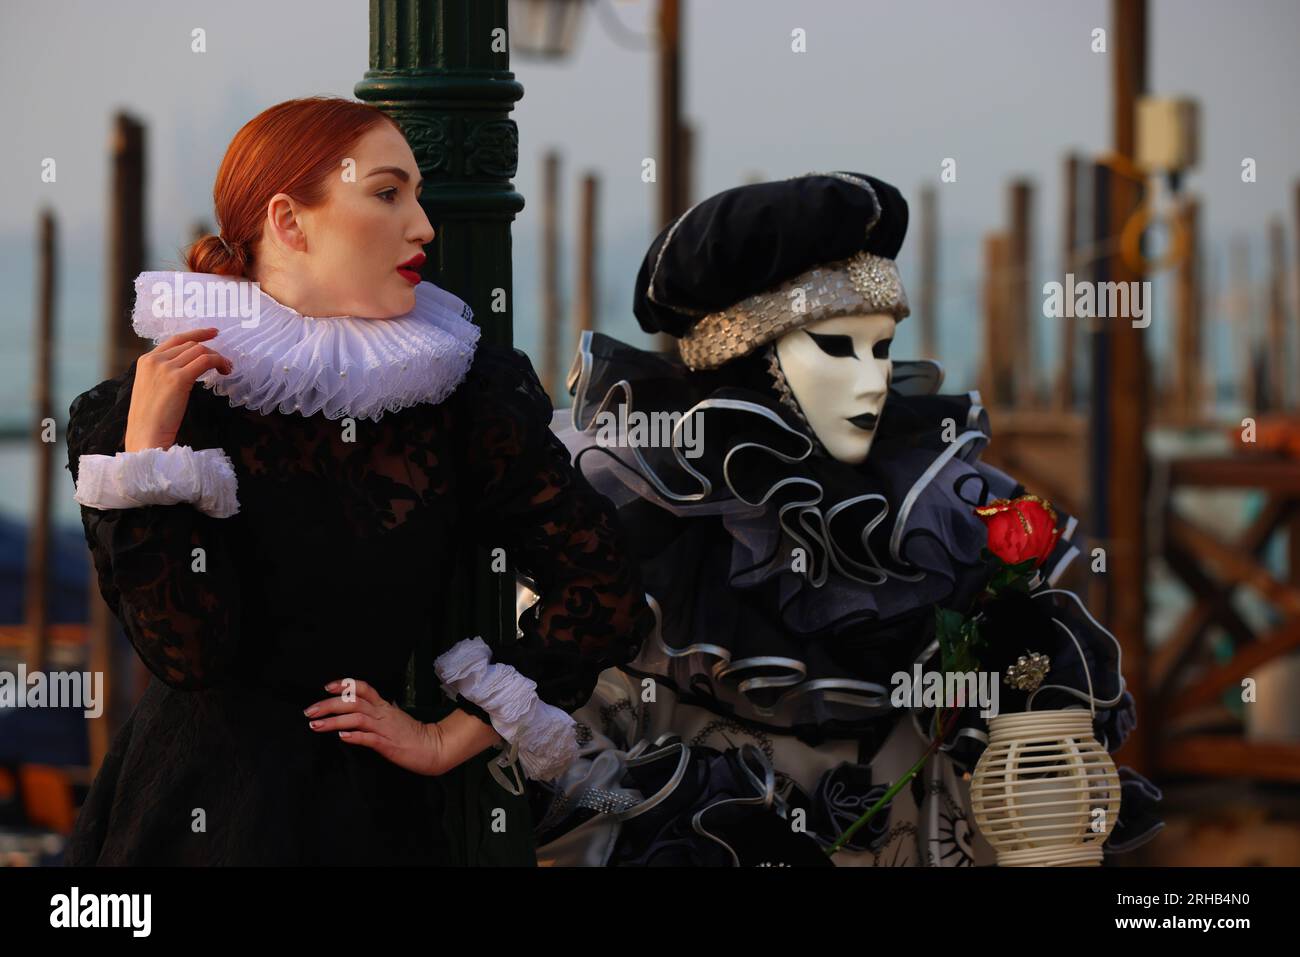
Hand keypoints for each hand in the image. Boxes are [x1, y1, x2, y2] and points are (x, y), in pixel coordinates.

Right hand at [125, 327, 232, 452]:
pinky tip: (225, 371)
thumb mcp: (152, 389)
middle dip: (211, 350)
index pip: (175, 339)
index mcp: (146, 361)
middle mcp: (154, 360)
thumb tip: (187, 369)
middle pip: (190, 344)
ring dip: (218, 357)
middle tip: (225, 363)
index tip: (213, 333)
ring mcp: (165, 367)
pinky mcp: (178, 378)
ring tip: (227, 369)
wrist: (146, 435)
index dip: (197, 334)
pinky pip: (205, 360)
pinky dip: (219, 362)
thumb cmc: (151, 420)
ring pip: (199, 350)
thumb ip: (163, 375)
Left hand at [306, 679, 446, 775]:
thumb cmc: (412, 735)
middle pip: (354, 702)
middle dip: (329, 705)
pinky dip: (354, 737)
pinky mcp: (388, 745)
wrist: (433, 747)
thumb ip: (378, 712)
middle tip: (310, 711)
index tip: (327, 687)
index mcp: (384, 707)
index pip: (364, 688)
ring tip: (316, 725)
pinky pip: (369, 738)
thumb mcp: (393, 718)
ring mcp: (385, 728)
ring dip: (334, 721)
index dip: (345, 685)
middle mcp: (383, 714)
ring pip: (357, 718)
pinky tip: (341, 737)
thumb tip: (361, 709)